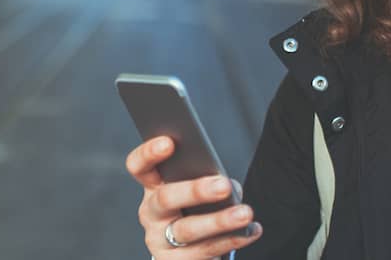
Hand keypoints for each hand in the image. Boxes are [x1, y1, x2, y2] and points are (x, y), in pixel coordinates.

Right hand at [126, 136, 262, 258]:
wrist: (187, 252)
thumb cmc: (195, 209)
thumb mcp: (194, 191)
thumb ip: (206, 179)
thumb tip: (228, 184)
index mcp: (153, 187)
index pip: (140, 167)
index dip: (149, 154)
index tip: (169, 142)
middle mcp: (151, 213)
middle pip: (165, 198)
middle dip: (195, 191)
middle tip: (223, 185)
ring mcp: (160, 241)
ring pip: (187, 230)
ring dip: (219, 221)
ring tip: (245, 213)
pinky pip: (205, 252)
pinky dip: (232, 240)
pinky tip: (250, 231)